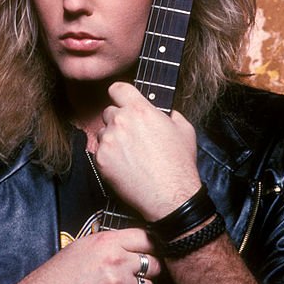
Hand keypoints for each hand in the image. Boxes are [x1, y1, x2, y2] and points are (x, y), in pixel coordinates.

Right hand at [15, 227, 160, 283]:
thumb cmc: (57, 276)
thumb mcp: (81, 247)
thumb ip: (108, 243)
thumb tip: (129, 244)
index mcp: (106, 242)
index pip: (146, 238)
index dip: (152, 246)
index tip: (151, 252)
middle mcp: (115, 260)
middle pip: (153, 263)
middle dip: (149, 271)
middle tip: (139, 275)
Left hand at [95, 82, 201, 220]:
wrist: (169, 195)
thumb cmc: (178, 165)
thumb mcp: (185, 130)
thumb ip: (170, 114)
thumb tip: (165, 113)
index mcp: (140, 110)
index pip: (118, 88)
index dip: (120, 94)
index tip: (122, 100)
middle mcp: (121, 122)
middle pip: (109, 112)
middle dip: (118, 121)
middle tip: (132, 136)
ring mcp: (108, 141)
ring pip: (103, 132)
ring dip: (112, 139)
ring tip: (130, 154)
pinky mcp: (101, 160)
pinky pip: (99, 152)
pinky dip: (108, 157)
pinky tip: (125, 166)